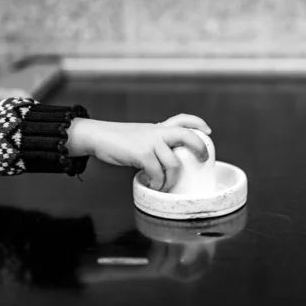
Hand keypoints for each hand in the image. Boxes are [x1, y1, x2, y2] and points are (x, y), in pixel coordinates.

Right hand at [67, 114, 211, 191]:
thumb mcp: (141, 136)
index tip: (208, 131)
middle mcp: (158, 132)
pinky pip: (157, 173)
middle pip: (187, 136)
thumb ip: (155, 144)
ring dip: (171, 180)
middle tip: (202, 161)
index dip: (198, 123)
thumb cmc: (118, 140)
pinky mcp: (142, 153)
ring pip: (174, 164)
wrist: (98, 136)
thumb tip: (166, 162)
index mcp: (159, 128)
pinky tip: (153, 185)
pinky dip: (157, 183)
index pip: (182, 119)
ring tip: (165, 186)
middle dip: (199, 149)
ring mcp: (151, 142)